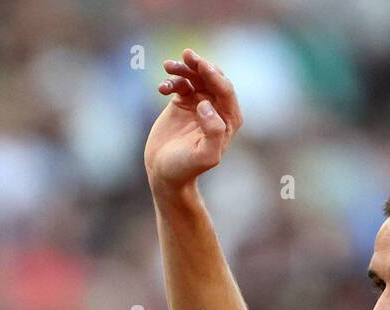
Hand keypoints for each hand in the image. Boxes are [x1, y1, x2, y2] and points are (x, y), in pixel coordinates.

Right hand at [144, 49, 242, 193]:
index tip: (200, 65)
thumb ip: (213, 132)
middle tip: (186, 55)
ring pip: (196, 77)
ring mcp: (200, 103)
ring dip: (183, 69)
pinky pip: (180, 83)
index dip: (214, 75)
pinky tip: (161, 88)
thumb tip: (206, 104)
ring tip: (168, 66)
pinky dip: (171, 81)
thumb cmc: (186, 168)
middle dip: (200, 65)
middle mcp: (218, 109)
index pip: (225, 90)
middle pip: (212, 78)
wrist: (164, 173)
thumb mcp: (205, 156)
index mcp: (229, 120)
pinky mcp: (184, 102)